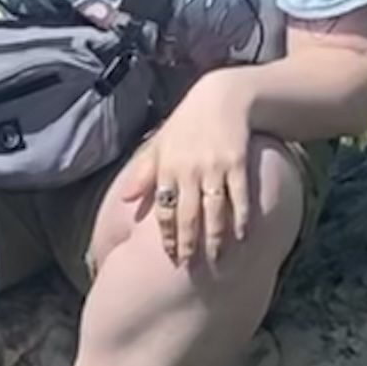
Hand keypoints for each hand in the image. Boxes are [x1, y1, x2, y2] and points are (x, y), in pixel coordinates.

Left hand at [114, 74, 261, 273]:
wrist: (223, 98)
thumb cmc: (187, 124)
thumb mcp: (160, 144)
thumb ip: (143, 172)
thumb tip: (125, 198)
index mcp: (167, 168)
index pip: (163, 209)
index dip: (167, 234)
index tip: (170, 256)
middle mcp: (189, 170)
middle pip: (188, 215)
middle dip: (188, 243)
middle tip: (189, 267)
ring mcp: (214, 167)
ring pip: (213, 209)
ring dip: (215, 237)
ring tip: (216, 259)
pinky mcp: (237, 162)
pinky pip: (239, 195)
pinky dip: (240, 216)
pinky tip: (242, 235)